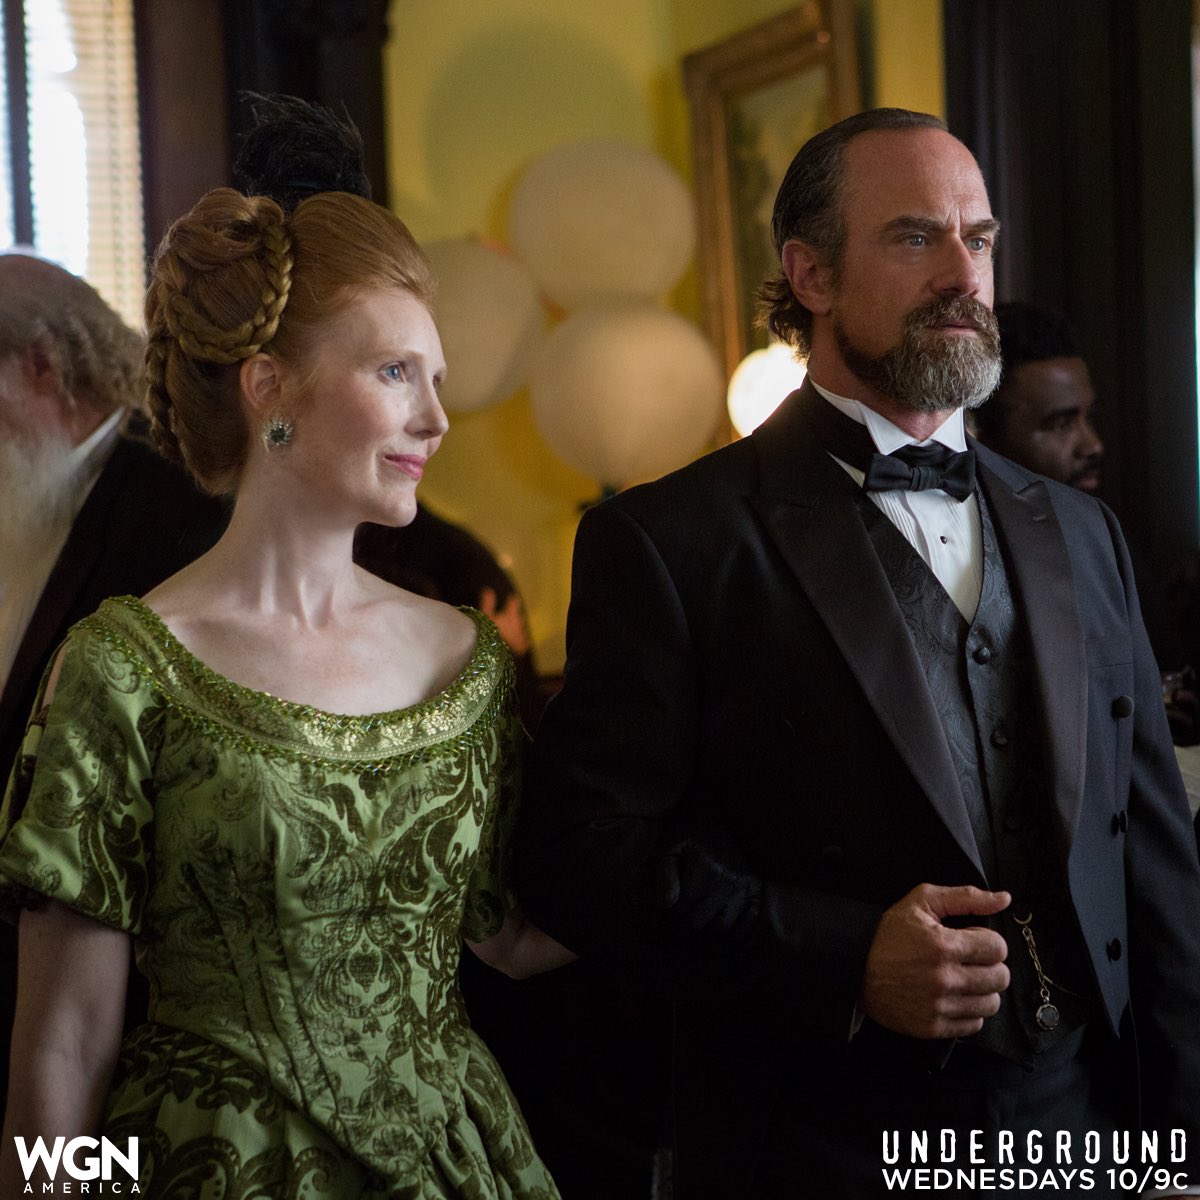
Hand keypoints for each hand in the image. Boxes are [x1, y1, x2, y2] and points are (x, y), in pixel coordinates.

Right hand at [479, 587, 530, 654]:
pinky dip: (516, 642)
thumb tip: (488, 589)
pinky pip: (520, 643)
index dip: (512, 601)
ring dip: (515, 630)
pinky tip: (512, 645)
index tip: (512, 597)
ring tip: (508, 632)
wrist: (498, 655)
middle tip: (508, 617)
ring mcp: (521, 636)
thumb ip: (488, 603)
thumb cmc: (490, 633)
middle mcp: (519, 624)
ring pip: (519, 630)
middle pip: (517, 618)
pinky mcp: (522, 648)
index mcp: (511, 614)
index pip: (514, 604)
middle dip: (514, 617)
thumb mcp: (485, 617)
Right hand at [860, 883, 1010, 1039]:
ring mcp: (939, 1007)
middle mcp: (944, 979)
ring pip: (991, 1004)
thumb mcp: (921, 902)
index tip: (971, 939)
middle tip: (969, 960)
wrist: (854, 968)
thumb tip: (1004, 899)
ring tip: (962, 979)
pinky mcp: (933, 1028)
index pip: (998, 948)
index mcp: (944, 945)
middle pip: (1000, 978)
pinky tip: (952, 996)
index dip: (987, 940)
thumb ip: (965, 897)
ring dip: (981, 989)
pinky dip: (968, 1010)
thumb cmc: (888, 933)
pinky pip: (974, 1024)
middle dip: (989, 965)